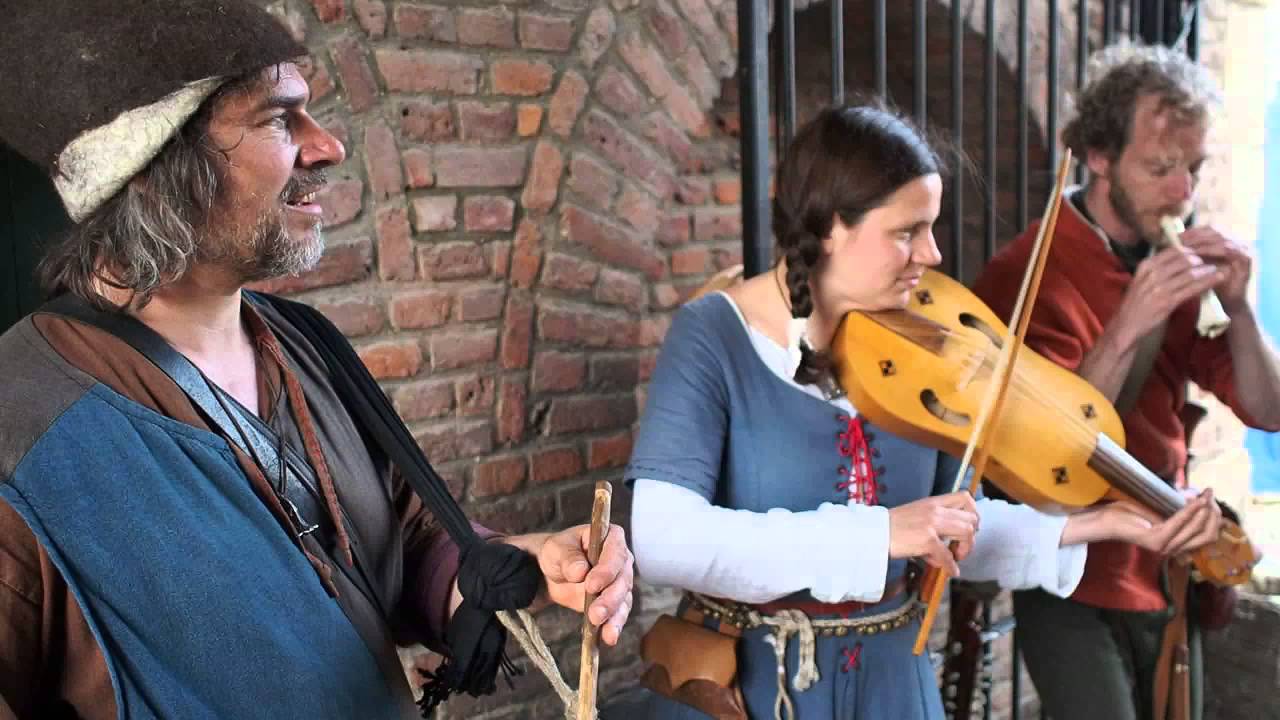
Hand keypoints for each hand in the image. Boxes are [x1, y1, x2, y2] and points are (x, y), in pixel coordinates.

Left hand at [535, 525, 633, 645]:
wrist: (553, 573)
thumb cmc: (558, 553)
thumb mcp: (557, 550)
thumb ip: (569, 558)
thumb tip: (580, 571)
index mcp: (610, 538)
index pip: (615, 553)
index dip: (606, 570)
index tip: (592, 585)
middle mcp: (621, 559)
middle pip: (623, 580)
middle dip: (610, 599)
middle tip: (595, 614)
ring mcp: (621, 582)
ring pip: (623, 600)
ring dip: (614, 616)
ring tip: (606, 633)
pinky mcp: (616, 601)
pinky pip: (618, 614)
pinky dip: (614, 626)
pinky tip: (608, 637)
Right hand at [887, 491, 978, 575]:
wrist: (874, 532)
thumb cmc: (892, 525)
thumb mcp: (916, 513)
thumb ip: (934, 521)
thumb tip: (947, 541)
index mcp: (933, 502)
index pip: (965, 497)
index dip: (973, 513)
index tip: (969, 527)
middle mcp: (936, 510)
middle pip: (971, 519)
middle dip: (971, 536)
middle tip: (961, 547)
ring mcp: (932, 524)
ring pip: (966, 532)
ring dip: (966, 548)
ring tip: (956, 557)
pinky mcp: (927, 541)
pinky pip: (948, 555)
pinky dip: (951, 566)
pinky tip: (950, 571)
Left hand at [1064, 489, 1221, 555]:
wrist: (1108, 519)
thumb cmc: (1133, 513)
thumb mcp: (1162, 510)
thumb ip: (1181, 509)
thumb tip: (1201, 498)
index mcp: (1179, 544)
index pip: (1207, 536)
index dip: (1215, 518)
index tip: (1212, 498)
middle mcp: (1175, 549)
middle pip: (1206, 535)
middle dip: (1212, 514)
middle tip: (1210, 495)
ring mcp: (1165, 547)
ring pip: (1195, 530)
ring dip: (1202, 510)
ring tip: (1205, 495)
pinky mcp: (1156, 540)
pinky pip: (1178, 524)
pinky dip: (1188, 511)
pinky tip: (1195, 501)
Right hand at [1113, 244, 1222, 340]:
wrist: (1126, 326)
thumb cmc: (1136, 304)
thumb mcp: (1142, 281)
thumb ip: (1158, 270)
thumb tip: (1181, 259)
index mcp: (1145, 266)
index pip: (1173, 250)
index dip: (1191, 249)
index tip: (1203, 251)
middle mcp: (1151, 274)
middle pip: (1183, 259)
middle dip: (1202, 258)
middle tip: (1216, 258)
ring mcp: (1159, 288)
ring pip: (1190, 273)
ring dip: (1208, 270)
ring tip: (1221, 268)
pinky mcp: (1167, 302)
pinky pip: (1192, 288)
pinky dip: (1207, 282)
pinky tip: (1218, 279)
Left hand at [1179, 226, 1252, 313]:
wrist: (1229, 301)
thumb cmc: (1210, 283)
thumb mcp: (1198, 265)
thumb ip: (1189, 252)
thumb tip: (1168, 240)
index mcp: (1226, 240)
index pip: (1207, 229)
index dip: (1190, 231)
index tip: (1173, 236)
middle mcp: (1236, 241)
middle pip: (1213, 231)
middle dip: (1194, 236)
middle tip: (1177, 240)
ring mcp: (1243, 248)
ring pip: (1219, 238)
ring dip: (1201, 242)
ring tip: (1184, 247)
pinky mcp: (1246, 259)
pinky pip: (1228, 250)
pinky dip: (1211, 250)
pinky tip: (1196, 255)